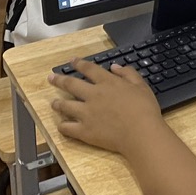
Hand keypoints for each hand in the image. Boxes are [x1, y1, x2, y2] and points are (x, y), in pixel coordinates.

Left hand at [49, 59, 166, 155]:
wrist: (140, 133)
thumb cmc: (144, 109)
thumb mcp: (141, 85)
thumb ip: (128, 73)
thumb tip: (115, 67)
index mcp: (107, 83)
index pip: (89, 69)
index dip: (79, 63)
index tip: (72, 60)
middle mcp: (93, 95)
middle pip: (71, 84)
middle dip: (59, 80)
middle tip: (51, 78)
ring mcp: (86, 113)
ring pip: (65, 105)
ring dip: (57, 103)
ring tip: (53, 103)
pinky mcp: (84, 131)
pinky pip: (67, 128)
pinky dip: (62, 126)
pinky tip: (62, 125)